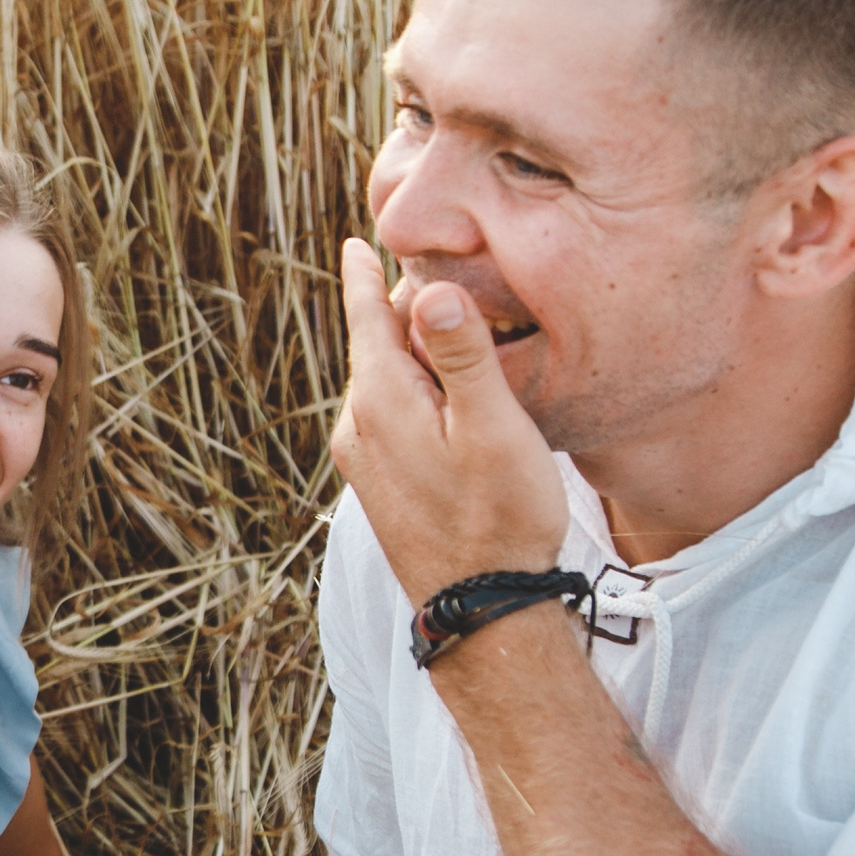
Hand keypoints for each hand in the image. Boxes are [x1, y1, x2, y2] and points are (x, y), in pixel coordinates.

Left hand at [330, 238, 566, 604]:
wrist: (482, 610)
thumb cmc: (499, 518)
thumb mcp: (492, 428)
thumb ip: (462, 356)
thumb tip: (430, 290)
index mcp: (381, 402)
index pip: (367, 319)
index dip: (365, 278)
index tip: (355, 245)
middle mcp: (360, 429)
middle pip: (376, 348)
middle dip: (398, 313)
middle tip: (426, 278)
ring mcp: (366, 464)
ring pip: (383, 386)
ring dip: (409, 357)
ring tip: (442, 335)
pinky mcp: (382, 489)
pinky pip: (389, 420)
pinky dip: (412, 395)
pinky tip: (442, 404)